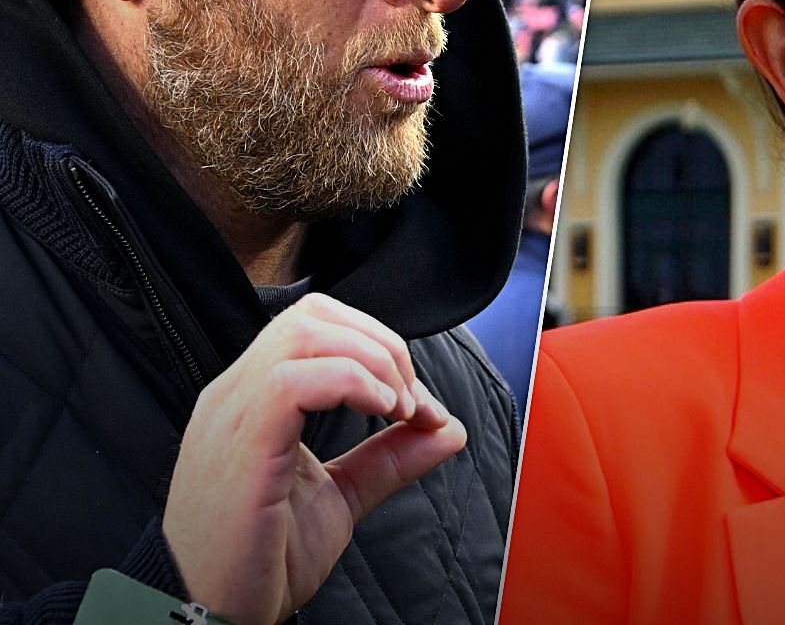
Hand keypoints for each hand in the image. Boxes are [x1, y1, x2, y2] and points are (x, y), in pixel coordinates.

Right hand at [162, 292, 466, 624]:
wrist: (209, 615)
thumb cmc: (257, 560)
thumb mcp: (339, 497)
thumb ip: (389, 457)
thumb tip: (448, 427)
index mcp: (252, 400)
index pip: (314, 325)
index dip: (378, 346)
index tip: (417, 404)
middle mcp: (234, 396)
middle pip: (312, 315)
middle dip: (381, 344)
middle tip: (409, 402)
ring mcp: (231, 416)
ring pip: (304, 333)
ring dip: (372, 361)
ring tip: (397, 408)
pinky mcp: (239, 446)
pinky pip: (292, 380)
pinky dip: (351, 383)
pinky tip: (379, 413)